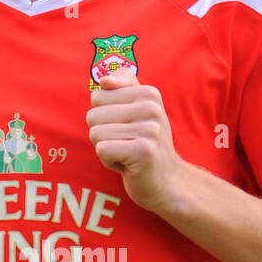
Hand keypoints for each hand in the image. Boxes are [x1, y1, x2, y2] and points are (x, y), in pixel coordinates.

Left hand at [85, 67, 185, 213]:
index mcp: (149, 93)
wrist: (168, 182)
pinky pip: (102, 150)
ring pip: (96, 134)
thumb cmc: (145, 145)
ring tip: (127, 154)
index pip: (98, 96)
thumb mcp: (137, 111)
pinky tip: (127, 165)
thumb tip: (104, 79)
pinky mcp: (143, 151)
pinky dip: (108, 162)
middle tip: (126, 144)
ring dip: (106, 150)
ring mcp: (150, 130)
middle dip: (103, 135)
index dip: (105, 117)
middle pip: (93, 115)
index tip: (126, 128)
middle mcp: (151, 108)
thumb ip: (122, 87)